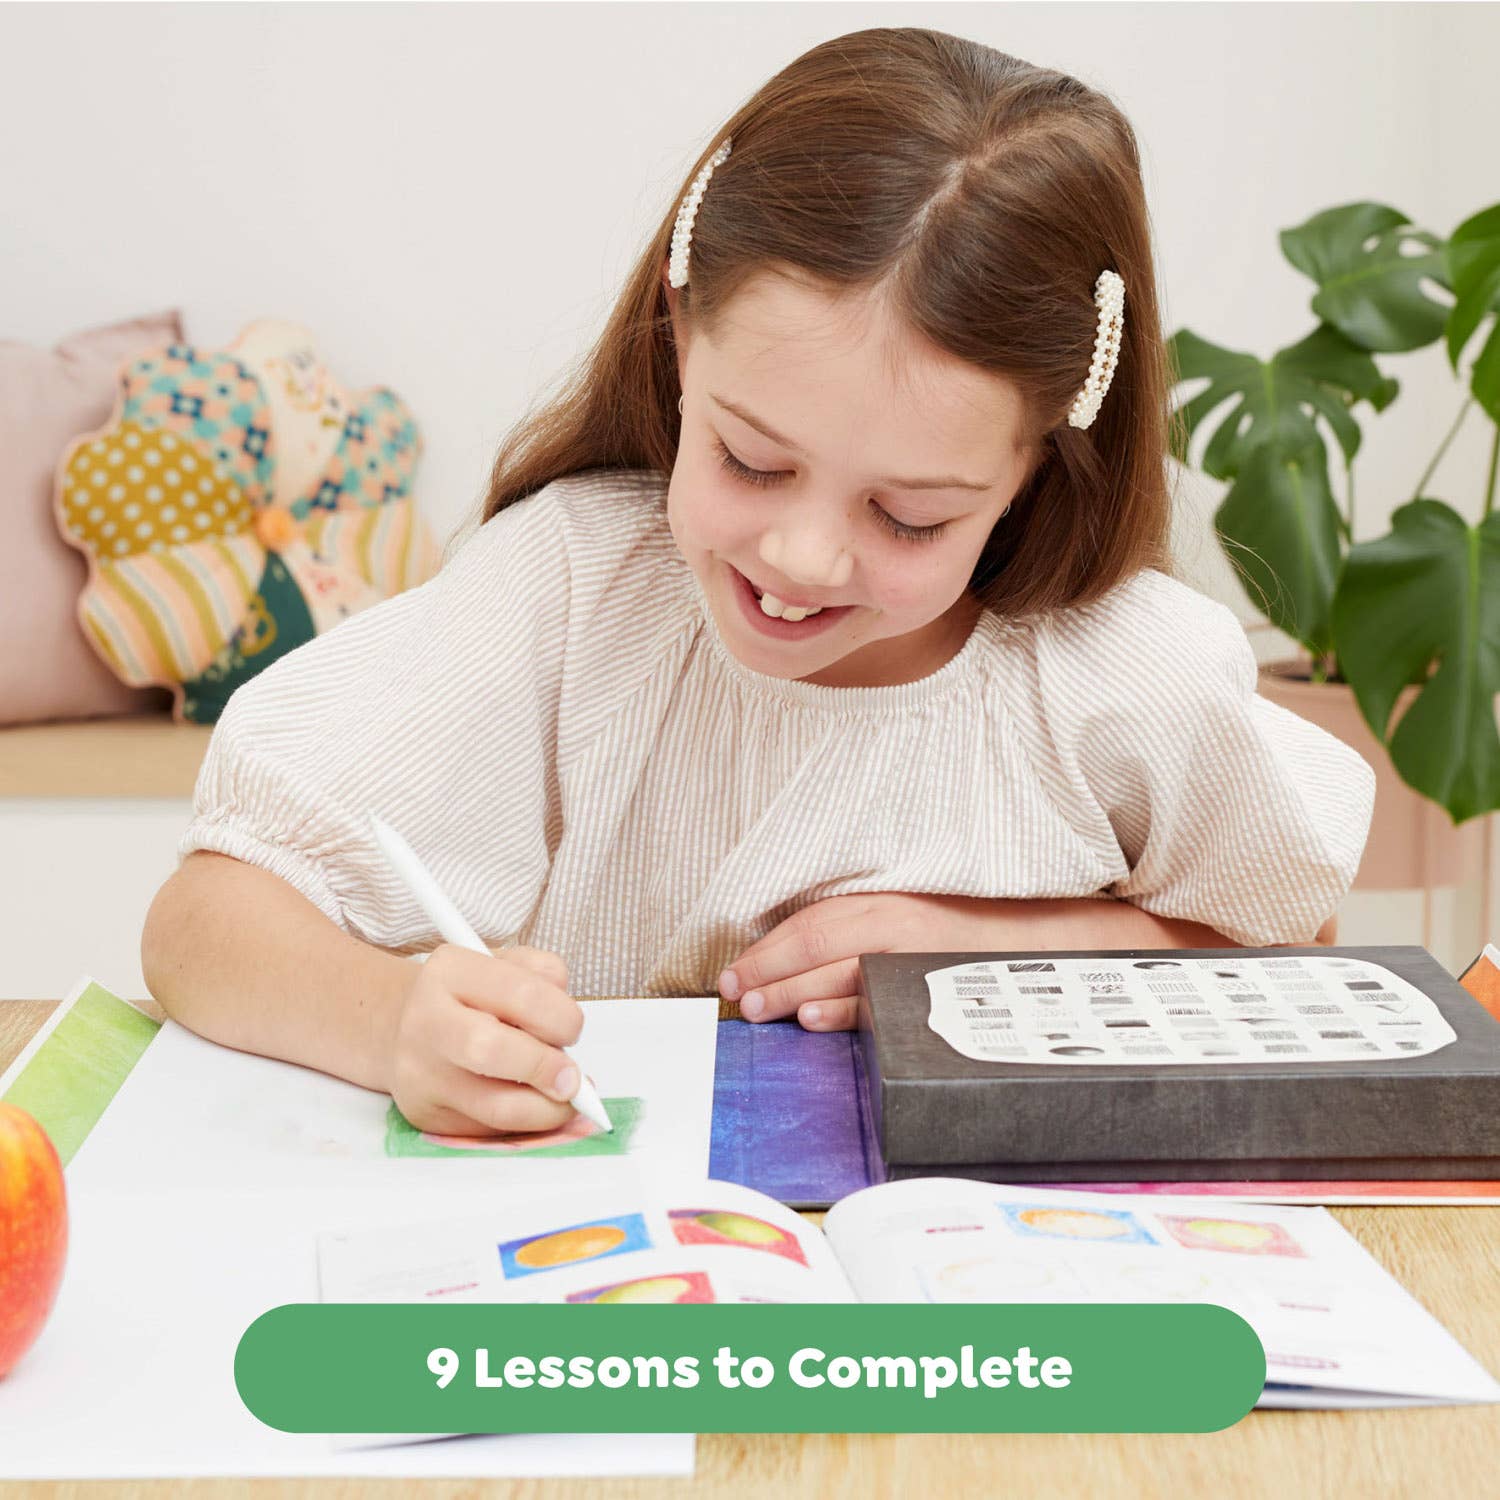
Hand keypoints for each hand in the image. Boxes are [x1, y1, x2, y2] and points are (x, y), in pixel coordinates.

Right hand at [387, 944, 585, 1135]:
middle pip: (492, 1050)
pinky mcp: (425, 1115)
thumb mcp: (504, 964)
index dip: (561, 1017)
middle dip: (545, 1068)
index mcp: (451, 970)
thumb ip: (543, 977)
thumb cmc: (468, 996)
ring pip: (495, 1108)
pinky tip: (531, 1107)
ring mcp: (420, 1074)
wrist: (402, 1027)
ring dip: (545, 1110)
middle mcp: (426, 1020)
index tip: (573, 1032)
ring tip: (563, 1100)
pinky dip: (524, 1124)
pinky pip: (489, 1130)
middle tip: (572, 1079)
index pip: (522, 993)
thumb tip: (569, 1027)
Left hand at [719, 892, 1037, 1032]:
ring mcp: (915, 955)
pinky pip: (880, 1000)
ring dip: (791, 991)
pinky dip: (843, 1010)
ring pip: (841, 971)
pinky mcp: (934, 985)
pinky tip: (811, 1018)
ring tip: (757, 1008)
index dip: (767, 947)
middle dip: (768, 971)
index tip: (732, 972)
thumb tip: (785, 967)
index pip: (811, 922)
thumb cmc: (958, 932)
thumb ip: (854, 933)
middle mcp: (896, 921)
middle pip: (817, 944)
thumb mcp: (903, 916)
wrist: (1035, 942)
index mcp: (883, 900)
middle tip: (733, 994)